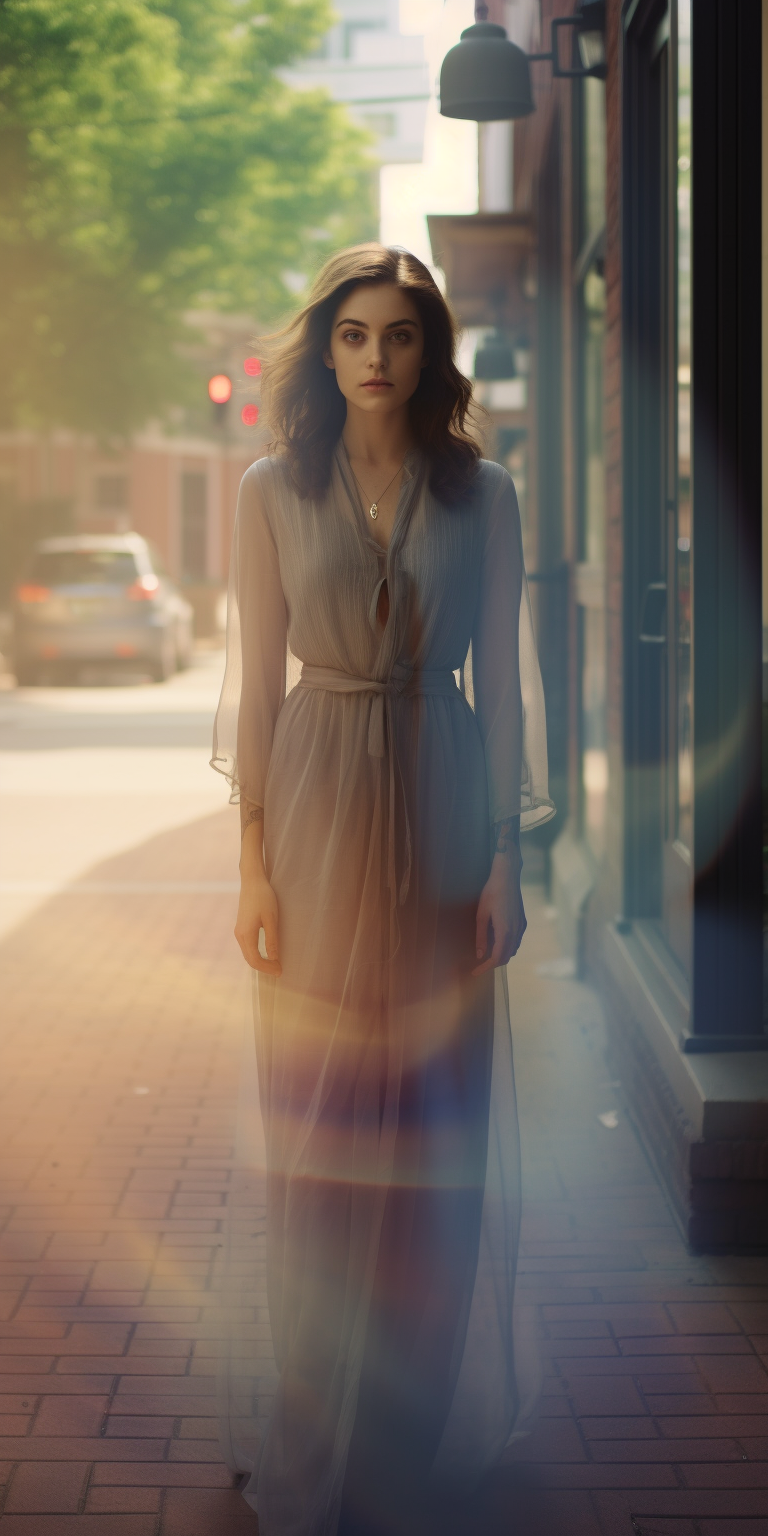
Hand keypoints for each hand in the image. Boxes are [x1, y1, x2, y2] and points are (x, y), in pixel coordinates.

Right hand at [235, 874, 280, 974]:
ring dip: (260, 961)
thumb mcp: (271, 919)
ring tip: (274, 964)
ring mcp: (238, 931)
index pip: (255, 959)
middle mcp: (239, 935)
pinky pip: (247, 947)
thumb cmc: (264, 897)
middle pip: (249, 959)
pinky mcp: (241, 927)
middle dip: (264, 967)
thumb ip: (272, 940)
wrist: (252, 881)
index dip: (267, 968)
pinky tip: (266, 954)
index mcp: (246, 934)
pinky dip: (256, 954)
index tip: (280, 971)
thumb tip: (274, 958)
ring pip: (247, 954)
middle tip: (279, 970)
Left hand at [472, 851, 526, 975]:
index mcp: (505, 931)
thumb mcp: (481, 915)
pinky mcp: (522, 922)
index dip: (486, 968)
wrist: (507, 877)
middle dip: (493, 964)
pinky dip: (507, 947)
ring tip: (487, 956)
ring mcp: (521, 927)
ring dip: (501, 956)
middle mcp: (516, 932)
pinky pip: (516, 941)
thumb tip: (480, 955)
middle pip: (506, 957)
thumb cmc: (491, 893)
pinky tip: (498, 943)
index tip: (475, 972)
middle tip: (479, 966)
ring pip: (513, 950)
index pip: (497, 958)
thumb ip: (481, 936)